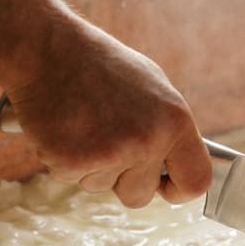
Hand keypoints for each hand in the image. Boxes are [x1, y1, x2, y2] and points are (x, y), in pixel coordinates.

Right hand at [2, 21, 212, 208]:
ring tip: (82, 124)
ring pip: (101, 187)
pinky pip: (70, 179)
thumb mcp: (153, 88)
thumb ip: (167, 129)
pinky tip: (62, 128)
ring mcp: (110, 154)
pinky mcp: (72, 162)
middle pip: (140, 196)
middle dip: (122, 181)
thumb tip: (175, 165)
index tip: (164, 187)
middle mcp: (148, 141)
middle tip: (106, 145)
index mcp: (176, 121)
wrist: (48, 49)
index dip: (179, 191)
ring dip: (90, 166)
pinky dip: (63, 160)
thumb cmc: (100, 65)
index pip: (196, 180)